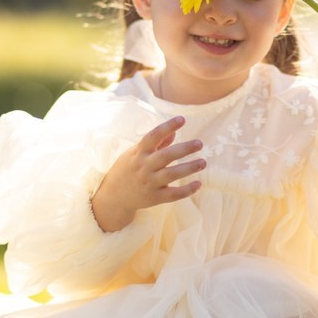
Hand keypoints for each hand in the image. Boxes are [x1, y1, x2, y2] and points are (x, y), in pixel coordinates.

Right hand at [90, 116, 206, 231]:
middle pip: (166, 156)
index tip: (182, 119)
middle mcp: (144, 167)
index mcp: (139, 153)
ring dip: (189, 168)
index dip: (167, 126)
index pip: (153, 136)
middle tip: (199, 143)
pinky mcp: (155, 198)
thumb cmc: (127, 170)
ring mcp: (149, 183)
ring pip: (171, 174)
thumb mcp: (135, 153)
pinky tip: (198, 184)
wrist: (114, 197)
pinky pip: (173, 194)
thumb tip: (174, 131)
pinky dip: (186, 190)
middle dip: (184, 149)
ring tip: (203, 162)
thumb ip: (156, 144)